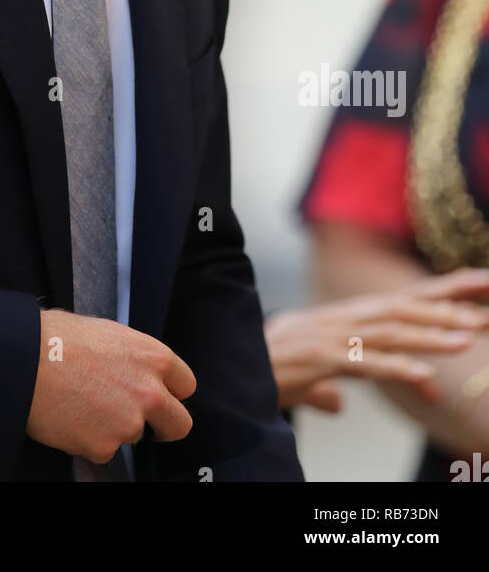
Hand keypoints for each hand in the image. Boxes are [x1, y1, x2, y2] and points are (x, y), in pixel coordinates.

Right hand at [26, 308, 195, 463]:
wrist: (25, 359)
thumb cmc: (59, 337)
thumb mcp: (109, 333)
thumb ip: (133, 357)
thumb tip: (133, 369)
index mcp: (154, 357)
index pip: (186, 385)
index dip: (171, 392)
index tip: (161, 396)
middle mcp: (150, 392)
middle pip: (180, 424)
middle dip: (164, 427)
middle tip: (141, 422)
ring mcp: (129, 423)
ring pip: (133, 436)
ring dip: (115, 427)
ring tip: (83, 405)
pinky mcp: (104, 447)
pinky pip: (103, 449)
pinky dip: (89, 439)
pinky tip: (71, 417)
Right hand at [265, 268, 488, 411]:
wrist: (227, 366)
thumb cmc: (266, 369)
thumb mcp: (303, 378)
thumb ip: (327, 387)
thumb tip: (337, 404)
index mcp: (345, 319)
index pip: (401, 301)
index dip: (441, 294)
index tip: (480, 287)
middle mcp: (342, 320)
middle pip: (402, 309)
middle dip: (446, 310)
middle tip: (485, 316)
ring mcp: (331, 336)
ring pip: (390, 331)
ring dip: (430, 335)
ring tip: (467, 339)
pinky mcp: (319, 357)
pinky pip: (366, 363)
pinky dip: (397, 367)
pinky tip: (425, 377)